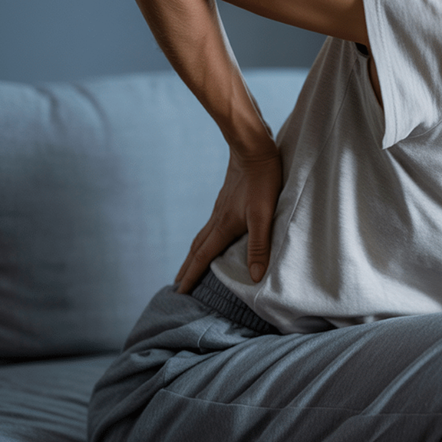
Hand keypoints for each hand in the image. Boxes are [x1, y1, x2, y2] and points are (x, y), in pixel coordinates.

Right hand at [175, 146, 281, 292]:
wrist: (253, 149)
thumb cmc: (261, 182)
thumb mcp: (263, 216)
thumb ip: (260, 245)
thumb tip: (255, 276)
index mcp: (223, 227)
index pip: (202, 258)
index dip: (192, 276)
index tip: (180, 292)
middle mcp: (217, 220)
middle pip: (196, 249)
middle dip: (187, 268)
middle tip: (177, 286)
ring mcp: (220, 209)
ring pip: (202, 237)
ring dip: (194, 254)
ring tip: (190, 265)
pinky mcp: (226, 200)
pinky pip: (210, 226)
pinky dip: (205, 239)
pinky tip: (213, 236)